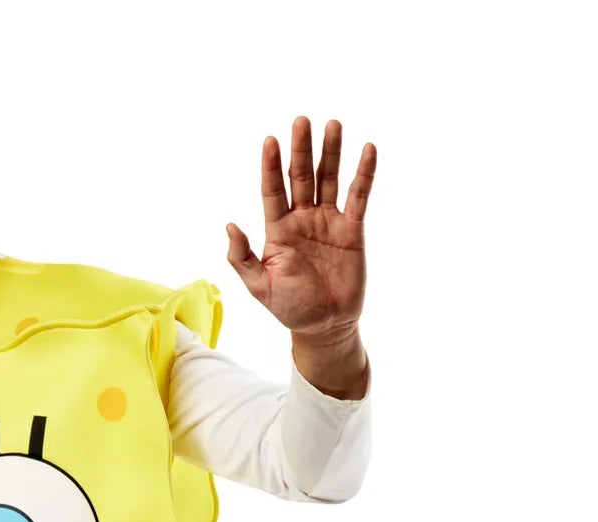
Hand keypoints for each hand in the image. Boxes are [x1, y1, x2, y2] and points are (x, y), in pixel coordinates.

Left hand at [225, 118, 375, 339]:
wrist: (324, 326)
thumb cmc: (290, 307)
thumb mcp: (260, 287)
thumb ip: (243, 258)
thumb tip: (230, 225)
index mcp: (278, 230)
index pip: (272, 190)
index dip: (270, 166)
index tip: (270, 141)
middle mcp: (302, 219)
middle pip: (302, 176)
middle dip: (301, 149)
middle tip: (301, 120)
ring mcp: (328, 221)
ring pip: (329, 179)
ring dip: (331, 152)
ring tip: (332, 124)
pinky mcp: (352, 229)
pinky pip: (359, 196)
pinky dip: (364, 174)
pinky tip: (367, 149)